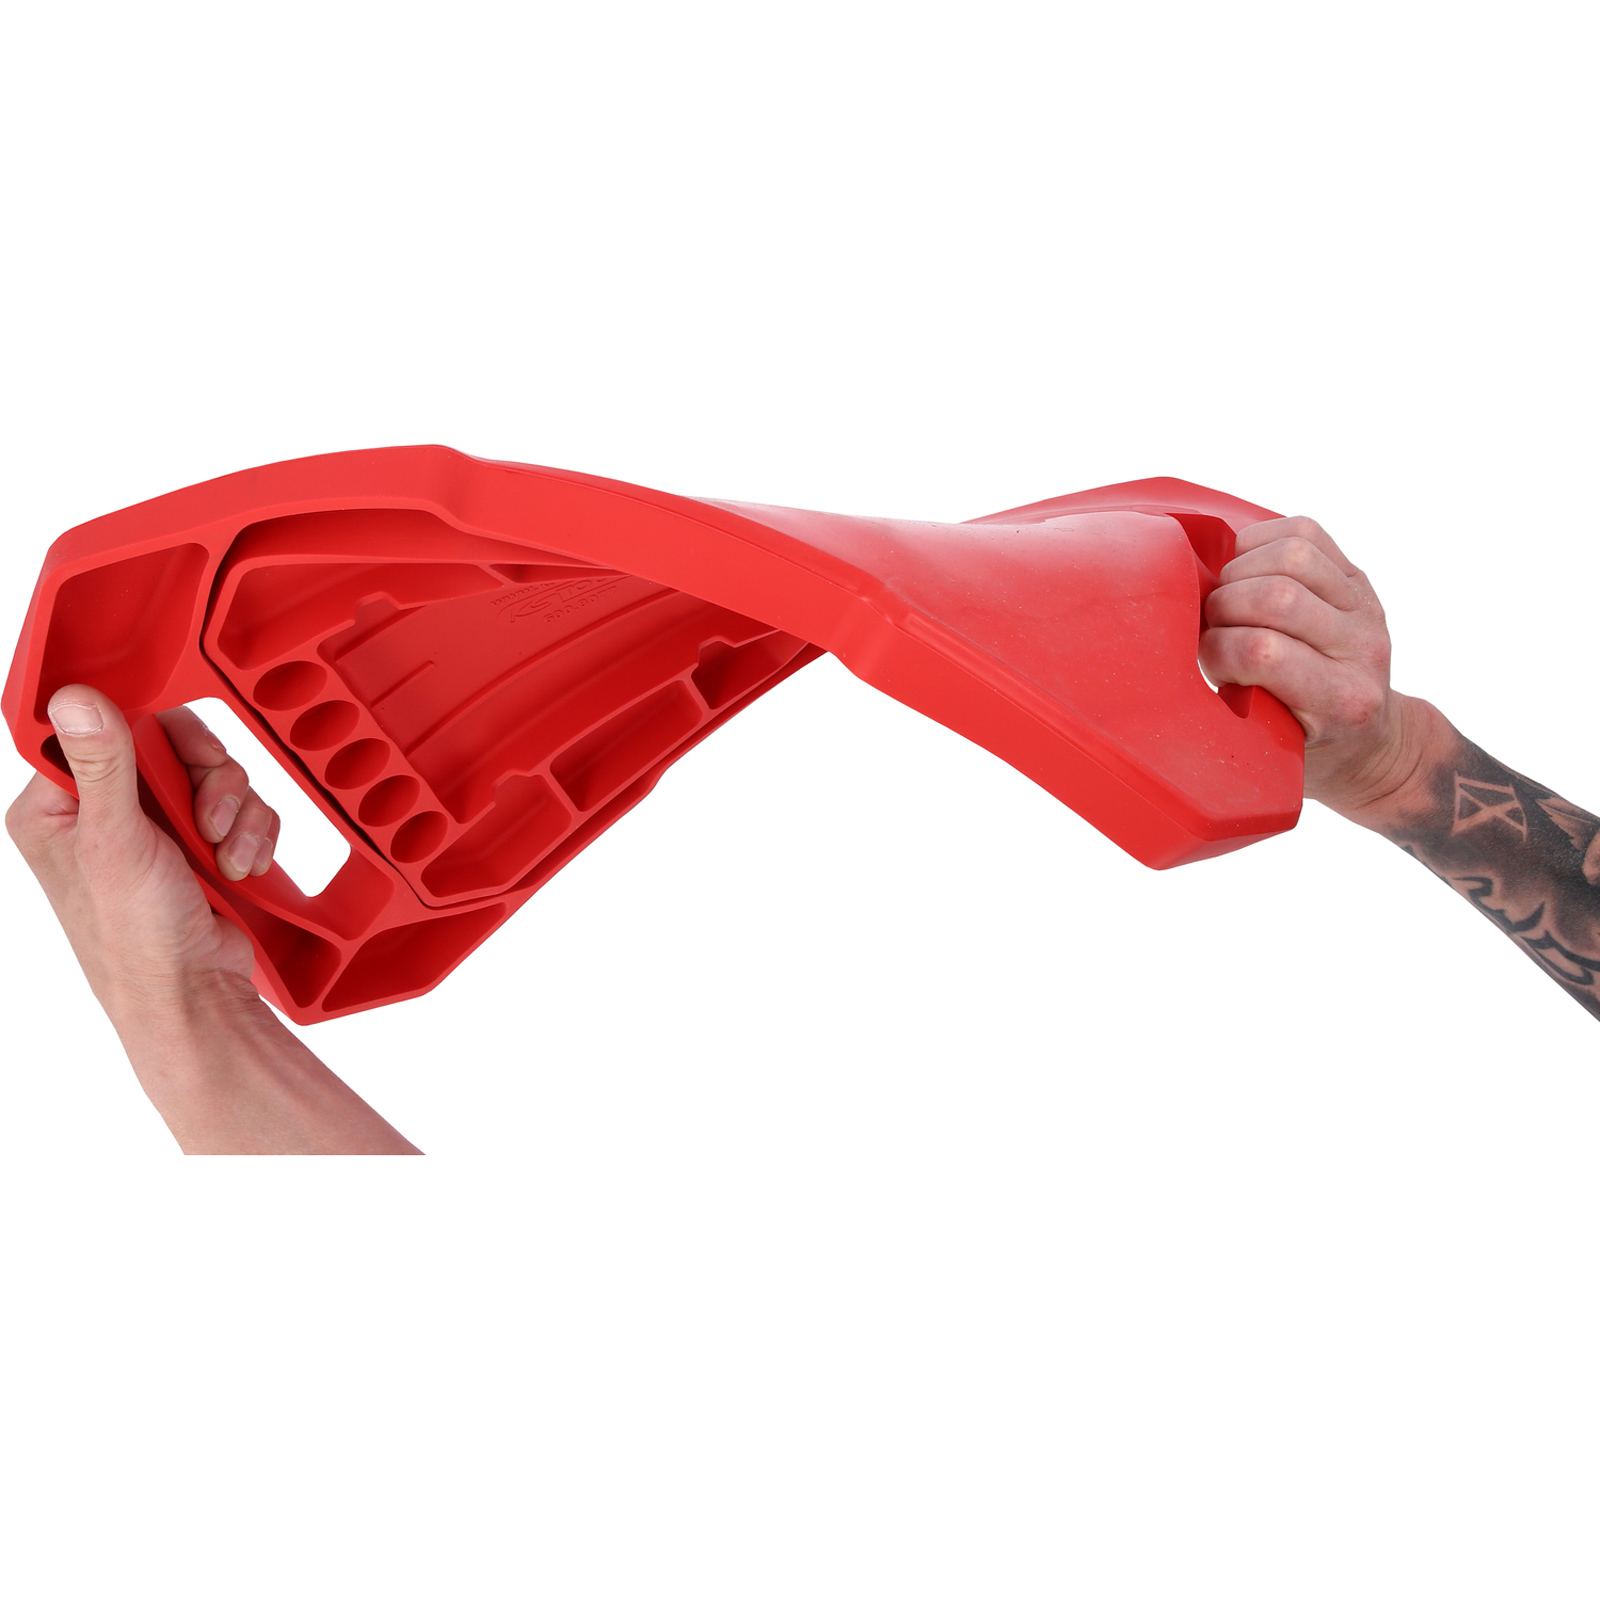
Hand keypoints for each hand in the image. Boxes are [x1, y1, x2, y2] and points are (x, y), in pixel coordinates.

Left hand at [6, 685, 279, 1019]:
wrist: (195, 994)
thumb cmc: (137, 939)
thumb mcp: (117, 843)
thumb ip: (102, 766)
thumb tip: (75, 698)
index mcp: (58, 806)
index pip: (101, 728)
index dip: (148, 730)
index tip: (180, 751)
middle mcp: (104, 811)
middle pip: (168, 744)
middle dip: (206, 779)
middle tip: (209, 814)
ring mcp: (155, 827)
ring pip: (211, 773)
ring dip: (235, 811)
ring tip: (227, 854)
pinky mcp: (198, 842)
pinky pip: (239, 804)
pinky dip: (250, 832)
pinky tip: (240, 864)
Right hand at [1199, 515, 1448, 821]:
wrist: (1366, 738)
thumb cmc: (1300, 746)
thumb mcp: (1268, 744)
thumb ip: (1236, 701)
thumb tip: (1180, 646)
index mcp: (1341, 703)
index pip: (1262, 652)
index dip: (1216, 649)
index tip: (1207, 665)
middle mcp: (1362, 650)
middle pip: (1277, 595)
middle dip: (1224, 605)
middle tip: (1212, 627)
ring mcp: (1364, 607)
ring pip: (1292, 555)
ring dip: (1240, 570)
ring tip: (1227, 596)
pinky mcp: (1356, 577)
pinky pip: (1304, 531)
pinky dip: (1260, 542)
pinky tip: (1246, 571)